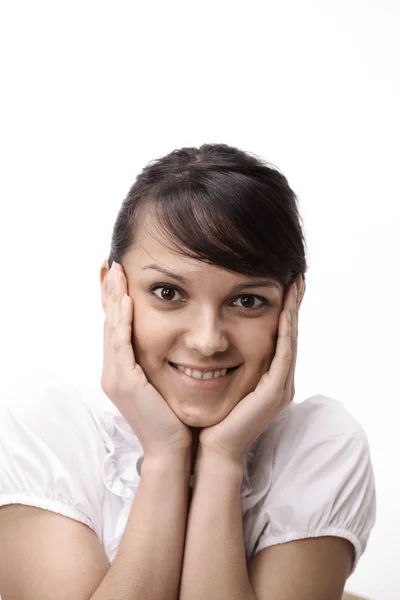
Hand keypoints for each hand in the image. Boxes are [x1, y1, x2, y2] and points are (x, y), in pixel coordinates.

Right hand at [101, 261, 191, 459]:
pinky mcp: (125, 381)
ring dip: (114, 298)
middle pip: (108, 322)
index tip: (117, 276)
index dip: (114, 302)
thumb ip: (159, 364)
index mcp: (121, 371)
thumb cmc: (173, 419)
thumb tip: (173, 344)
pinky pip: (121, 343)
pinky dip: (123, 319)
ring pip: (111, 327)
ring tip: (116, 271)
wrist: (172, 450)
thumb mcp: (163, 385)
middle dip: (109, 292)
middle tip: (111, 264)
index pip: (115, 328)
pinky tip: (127, 299)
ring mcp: (115, 376)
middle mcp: (112, 371)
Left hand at [198, 275, 303, 463]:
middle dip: (293, 305)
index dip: (282, 311)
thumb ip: (221, 360)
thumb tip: (207, 338)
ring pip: (290, 340)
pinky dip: (285, 331)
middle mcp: (278, 380)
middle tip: (297, 278)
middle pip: (289, 335)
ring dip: (293, 312)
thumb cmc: (209, 415)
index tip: (282, 284)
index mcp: (267, 377)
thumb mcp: (216, 379)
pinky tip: (284, 311)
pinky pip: (283, 355)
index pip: (278, 337)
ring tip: (296, 286)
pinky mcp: (274, 393)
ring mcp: (280, 387)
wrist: (211, 449)